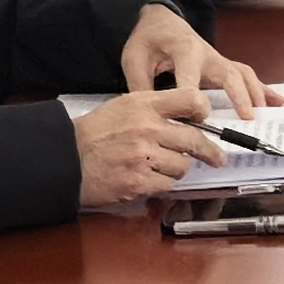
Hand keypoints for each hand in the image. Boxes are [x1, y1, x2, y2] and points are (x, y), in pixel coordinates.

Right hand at [72, 86, 235, 207]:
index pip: (190, 99)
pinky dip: (161, 184)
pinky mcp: (139, 181)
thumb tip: (192, 117)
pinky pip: (168, 185)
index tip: (206, 119)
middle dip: (208, 151)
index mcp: (144, 105)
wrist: (67, 158)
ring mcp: (143, 156)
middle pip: (194, 139)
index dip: (203, 110)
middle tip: (216, 157)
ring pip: (183, 166)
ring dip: (176, 169)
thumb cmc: (96, 132)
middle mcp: (147, 128)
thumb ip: (156, 107)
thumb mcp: (124, 106)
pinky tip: (147, 177)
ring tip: (159, 166)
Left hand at [117, 2, 265, 112]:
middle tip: (246, 118)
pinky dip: (264, 89)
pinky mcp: (224, 65)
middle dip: (238, 95)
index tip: (198, 117)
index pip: (190, 75)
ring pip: (243, 75)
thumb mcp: (134, 58)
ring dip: (255, 94)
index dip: (193, 97)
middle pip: (228, 74)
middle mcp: (207, 54)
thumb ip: (140, 85)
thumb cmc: (148, 40)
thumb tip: (149, 115)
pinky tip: (279, 103)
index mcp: (184, 50)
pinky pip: (247, 76)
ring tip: (263, 115)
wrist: (162, 20)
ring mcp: (219, 60)